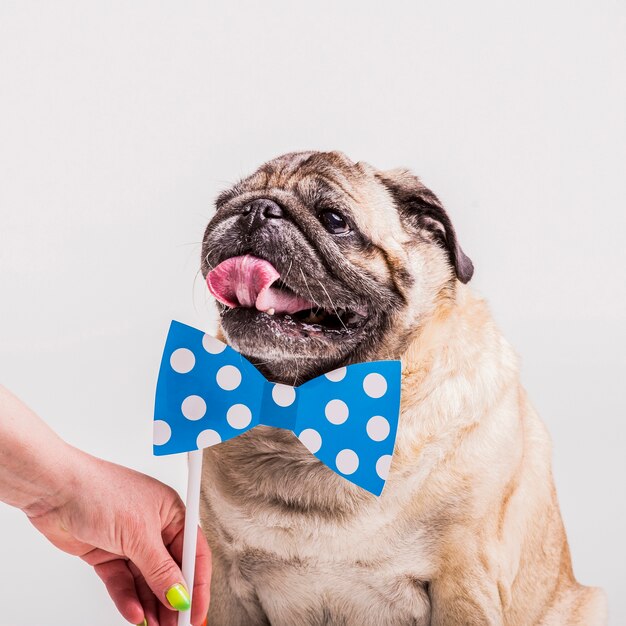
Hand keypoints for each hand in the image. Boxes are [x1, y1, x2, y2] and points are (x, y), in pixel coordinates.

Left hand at [26, 447, 210, 625]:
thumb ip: (160, 569)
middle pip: (170, 571)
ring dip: (150, 604)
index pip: (194, 553)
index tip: (195, 613)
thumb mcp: (139, 534)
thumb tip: (179, 594)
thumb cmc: (100, 491)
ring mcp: (129, 542)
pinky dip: (128, 599)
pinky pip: (122, 582)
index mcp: (171, 512)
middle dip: (172, 600)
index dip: (198, 584)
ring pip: (145, 581)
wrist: (55, 491)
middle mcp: (154, 527)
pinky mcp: (107, 554)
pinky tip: (135, 613)